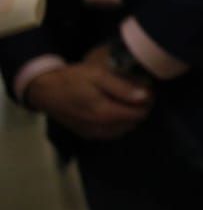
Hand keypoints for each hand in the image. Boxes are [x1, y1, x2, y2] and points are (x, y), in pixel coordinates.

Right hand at [24, 44, 153, 139]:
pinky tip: (116, 112)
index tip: (149, 90)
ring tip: (130, 102)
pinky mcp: (86, 134)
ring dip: (131, 118)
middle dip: (141, 110)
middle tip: (141, 94)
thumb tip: (144, 96)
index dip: (148, 102)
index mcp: (104, 113)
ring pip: (123, 130)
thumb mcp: (98, 75)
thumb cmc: (72, 79)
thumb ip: (122, 87)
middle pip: (133, 123)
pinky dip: (119, 124)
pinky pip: (111, 133)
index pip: (138, 114)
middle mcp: (100, 127)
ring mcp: (93, 133)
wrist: (45, 91)